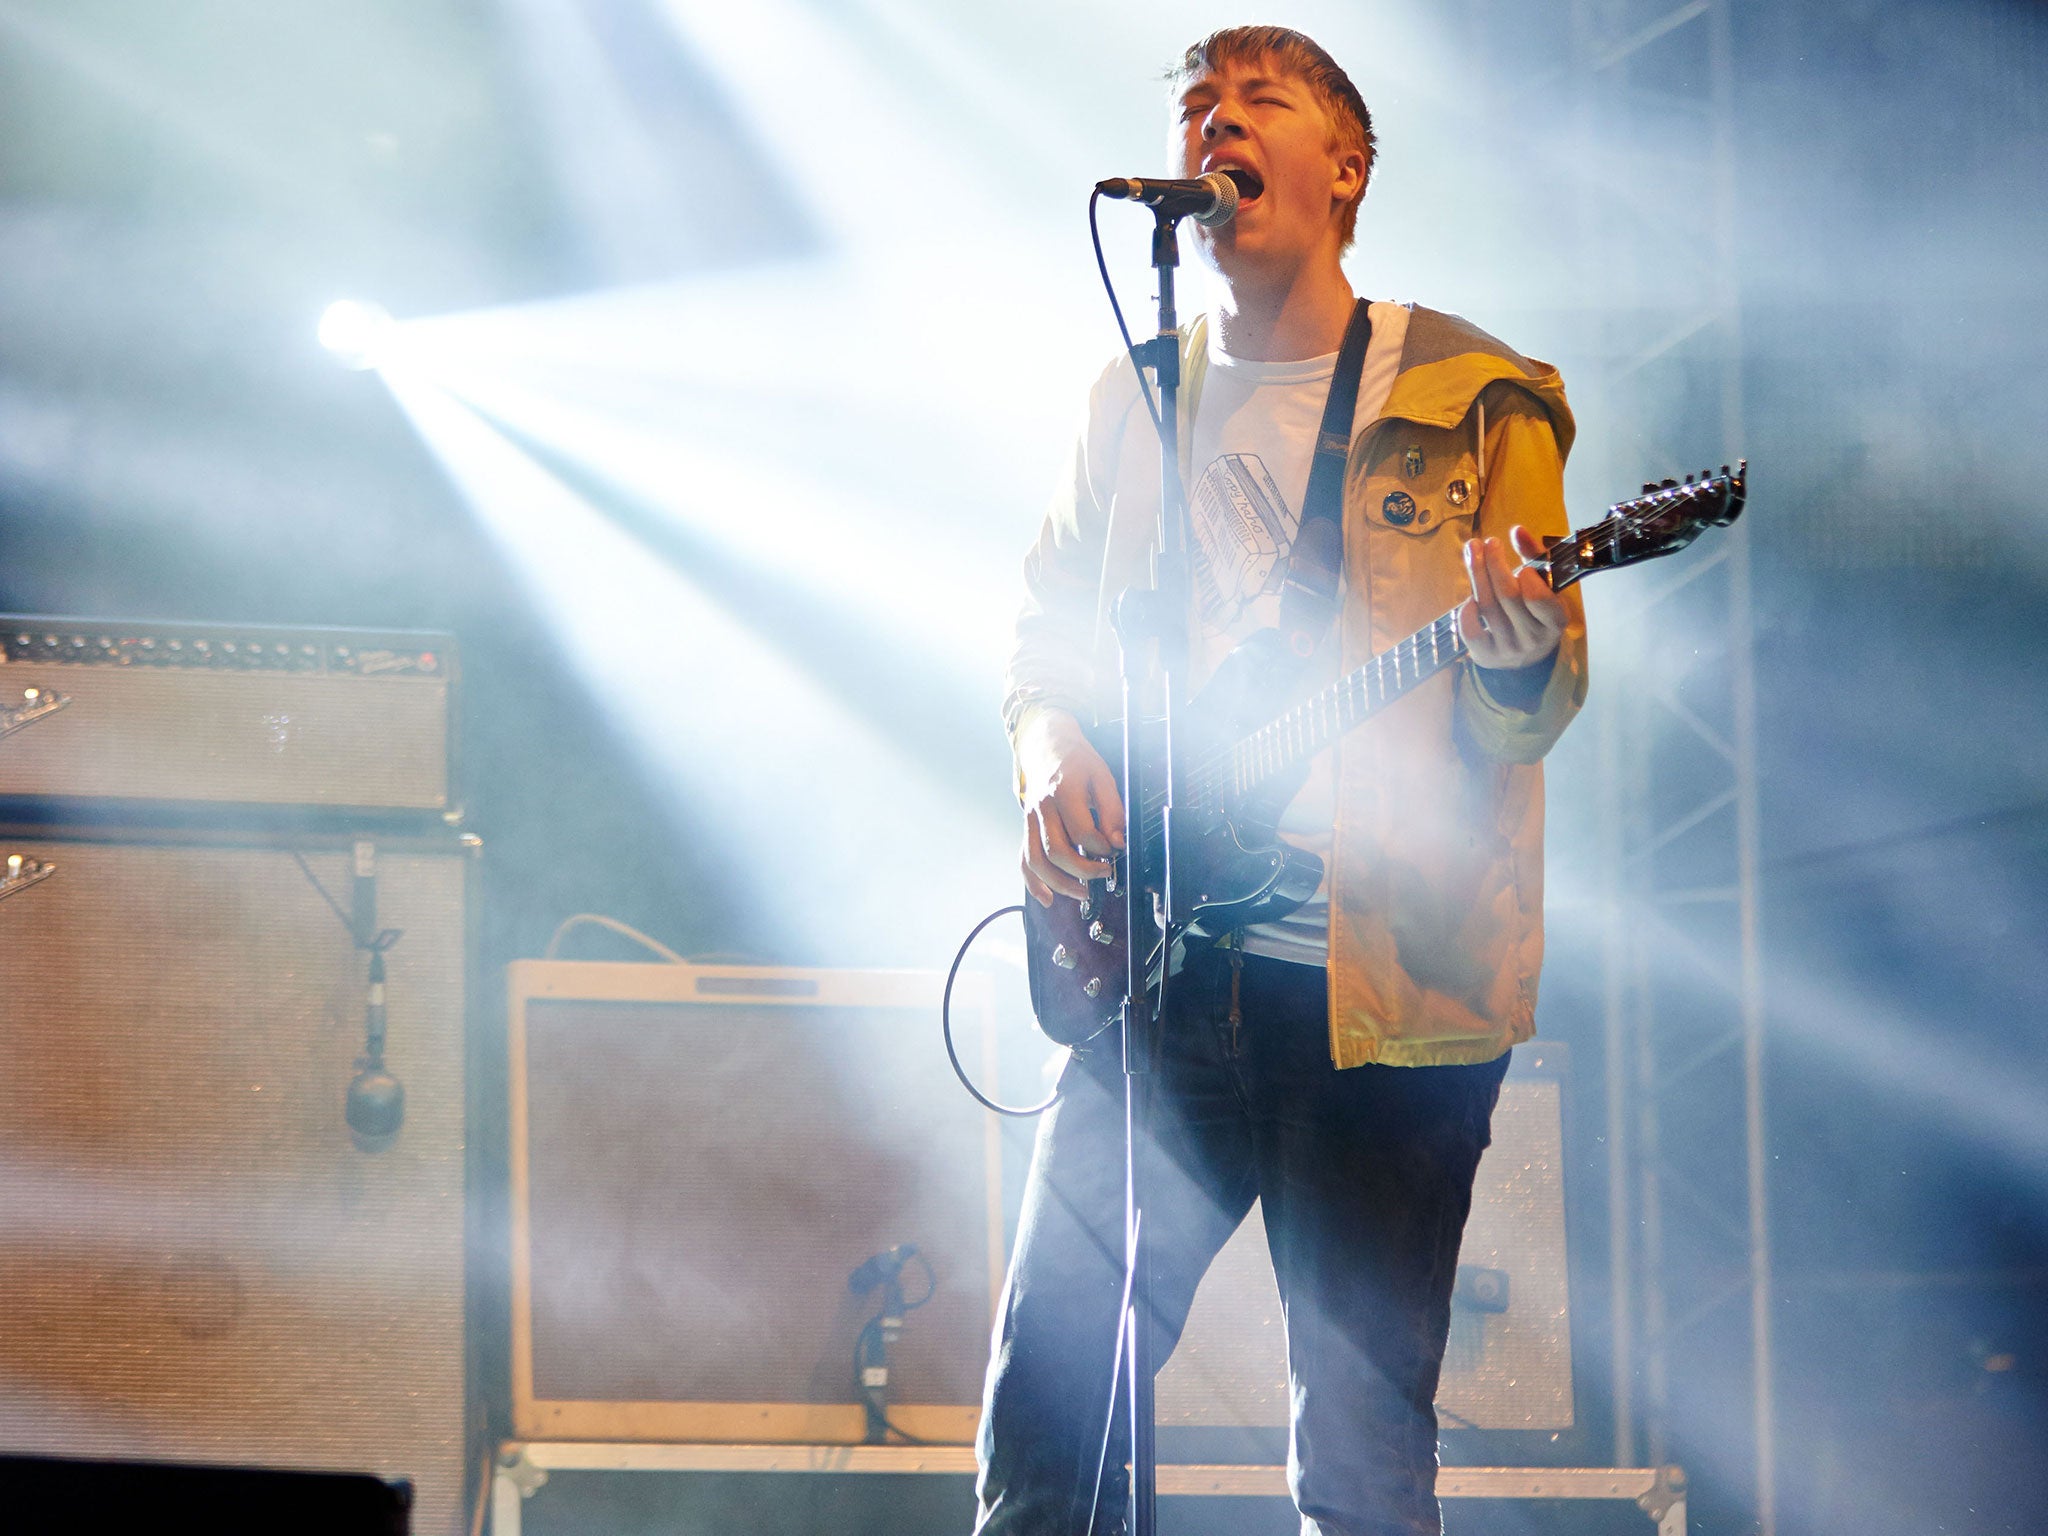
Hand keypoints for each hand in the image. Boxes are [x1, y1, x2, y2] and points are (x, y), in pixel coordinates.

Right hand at [1017, 709, 1125, 906]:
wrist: (1046, 746)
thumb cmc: (1077, 761)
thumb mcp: (1103, 777)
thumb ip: (1112, 810)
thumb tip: (1117, 842)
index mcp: (1063, 791)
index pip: (1082, 831)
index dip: (1102, 847)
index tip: (1115, 850)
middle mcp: (1042, 808)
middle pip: (1057, 851)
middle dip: (1083, 870)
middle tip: (1104, 873)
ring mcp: (1030, 819)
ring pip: (1037, 861)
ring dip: (1060, 883)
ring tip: (1082, 892)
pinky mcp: (1026, 828)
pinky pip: (1023, 859)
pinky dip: (1033, 883)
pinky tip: (1048, 898)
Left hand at [1459, 526, 1566, 671]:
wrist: (1527, 656)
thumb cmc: (1537, 612)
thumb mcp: (1545, 585)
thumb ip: (1535, 556)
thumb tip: (1517, 530)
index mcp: (1555, 620)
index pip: (1539, 599)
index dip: (1527, 579)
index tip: (1521, 566)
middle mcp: (1533, 638)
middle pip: (1507, 596)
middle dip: (1494, 564)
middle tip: (1488, 542)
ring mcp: (1508, 649)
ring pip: (1487, 607)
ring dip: (1476, 574)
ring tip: (1473, 550)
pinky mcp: (1486, 656)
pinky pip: (1471, 630)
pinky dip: (1467, 610)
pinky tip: (1470, 595)